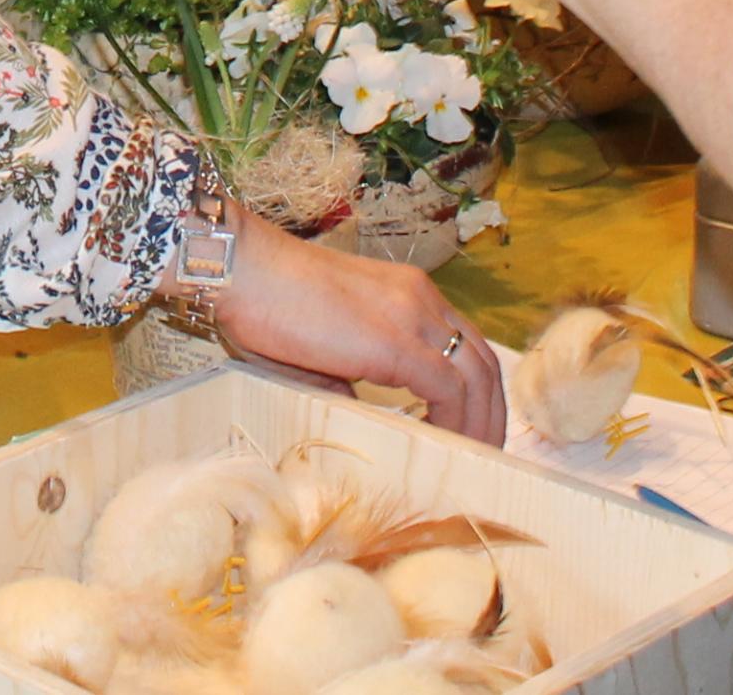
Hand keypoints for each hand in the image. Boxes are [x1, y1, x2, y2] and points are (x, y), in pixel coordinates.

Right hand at [216, 216, 505, 441]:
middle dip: (490, 415)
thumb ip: (349, 377)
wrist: (242, 270)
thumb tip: (363, 414)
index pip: (465, 346)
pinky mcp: (396, 342)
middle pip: (484, 362)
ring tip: (470, 463)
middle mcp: (421, 299)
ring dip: (480, 426)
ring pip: (476, 377)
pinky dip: (456, 423)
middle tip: (483, 458)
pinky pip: (448, 389)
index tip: (469, 433)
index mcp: (408, 294)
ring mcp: (412, 316)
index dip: (476, 393)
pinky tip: (442, 447)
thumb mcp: (321, 347)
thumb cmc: (264, 305)